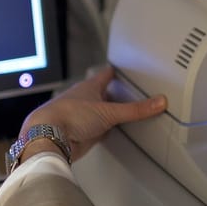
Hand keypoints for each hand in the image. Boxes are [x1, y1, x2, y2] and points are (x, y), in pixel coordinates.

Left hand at [18, 65, 166, 162]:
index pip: (105, 75)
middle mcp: (84, 101)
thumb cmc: (68, 116)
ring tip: (121, 113)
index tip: (120, 68)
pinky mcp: (80, 134)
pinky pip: (96, 130)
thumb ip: (135, 110)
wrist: (48, 137)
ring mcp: (81, 118)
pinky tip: (108, 132)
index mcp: (89, 88)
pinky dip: (104, 130)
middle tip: (126, 92)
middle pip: (102, 95)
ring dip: (108, 114)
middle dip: (113, 94)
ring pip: (98, 113)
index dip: (114, 72)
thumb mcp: (108, 112)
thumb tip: (158, 102)